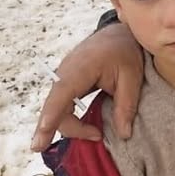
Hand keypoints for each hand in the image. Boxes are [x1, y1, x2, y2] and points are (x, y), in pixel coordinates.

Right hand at [31, 22, 143, 150]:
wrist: (118, 35)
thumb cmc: (124, 52)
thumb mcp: (132, 78)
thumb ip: (126, 106)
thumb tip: (123, 135)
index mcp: (81, 67)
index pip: (62, 93)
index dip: (51, 114)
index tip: (43, 131)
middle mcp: (65, 73)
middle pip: (55, 106)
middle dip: (60, 128)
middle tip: (84, 139)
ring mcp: (63, 78)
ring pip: (56, 108)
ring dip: (70, 125)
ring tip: (95, 135)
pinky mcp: (66, 84)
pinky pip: (61, 105)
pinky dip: (68, 119)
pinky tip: (83, 130)